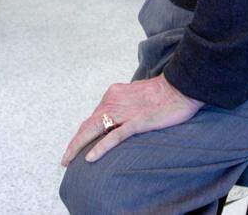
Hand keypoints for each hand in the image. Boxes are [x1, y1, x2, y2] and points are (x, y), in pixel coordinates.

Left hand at [61, 74, 203, 165]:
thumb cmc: (162, 93)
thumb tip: (117, 121)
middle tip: (65, 159)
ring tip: (68, 161)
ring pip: (94, 131)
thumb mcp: (136, 97)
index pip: (93, 117)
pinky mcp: (137, 122)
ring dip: (78, 147)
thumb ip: (124, 107)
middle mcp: (113, 102)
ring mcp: (124, 112)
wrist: (181, 87)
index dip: (82, 133)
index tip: (76, 146)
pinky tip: (90, 158)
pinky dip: (100, 148)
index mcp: (113, 94)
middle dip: (74, 143)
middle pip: (87, 125)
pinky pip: (114, 137)